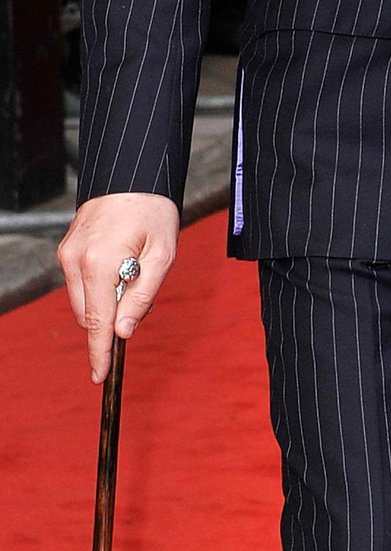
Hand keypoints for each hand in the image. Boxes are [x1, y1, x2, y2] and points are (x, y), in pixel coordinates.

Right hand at [58, 193, 179, 381]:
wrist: (133, 173)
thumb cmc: (153, 210)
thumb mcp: (162, 254)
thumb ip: (142, 296)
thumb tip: (124, 332)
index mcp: (100, 264)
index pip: (97, 322)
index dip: (100, 352)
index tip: (100, 377)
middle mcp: (76, 261)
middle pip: (89, 314)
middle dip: (112, 319)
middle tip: (140, 296)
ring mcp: (68, 254)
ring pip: (83, 300)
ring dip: (105, 301)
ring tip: (134, 273)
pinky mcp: (67, 248)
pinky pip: (79, 282)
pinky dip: (98, 286)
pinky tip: (119, 267)